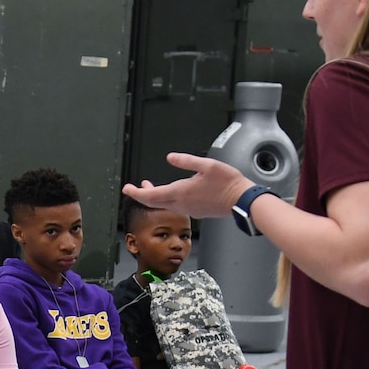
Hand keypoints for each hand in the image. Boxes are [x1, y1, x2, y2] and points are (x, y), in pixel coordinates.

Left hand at [124, 154, 251, 219]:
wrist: (242, 201)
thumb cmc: (228, 183)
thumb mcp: (207, 165)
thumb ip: (186, 161)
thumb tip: (170, 157)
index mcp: (180, 192)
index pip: (151, 196)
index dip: (136, 193)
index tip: (126, 188)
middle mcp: (181, 204)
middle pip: (154, 202)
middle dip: (141, 195)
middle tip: (132, 188)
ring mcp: (188, 209)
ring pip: (164, 204)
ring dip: (153, 196)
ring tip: (148, 186)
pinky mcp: (196, 211)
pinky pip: (174, 205)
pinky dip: (165, 198)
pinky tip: (169, 191)